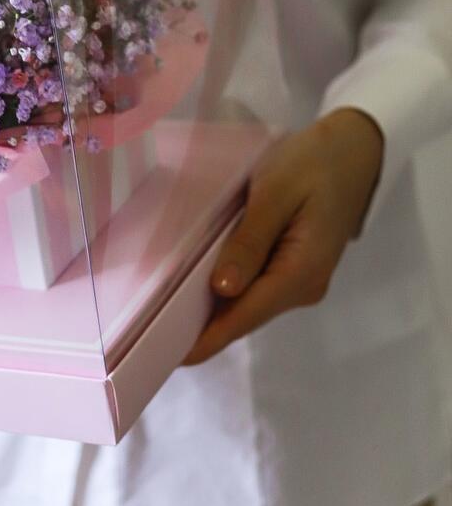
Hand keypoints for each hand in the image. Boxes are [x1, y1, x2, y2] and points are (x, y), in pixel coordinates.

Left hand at [183, 107, 382, 365]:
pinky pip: (257, 286)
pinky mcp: (296, 266)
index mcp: (300, 273)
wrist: (352, 149)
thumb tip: (223, 290)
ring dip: (213, 309)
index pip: (245, 316)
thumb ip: (249, 242)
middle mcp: (303, 287)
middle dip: (203, 326)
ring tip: (164, 314)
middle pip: (245, 314)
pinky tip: (196, 286)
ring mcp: (301, 279)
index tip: (170, 356)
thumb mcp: (274, 195)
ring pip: (250, 302)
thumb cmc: (310, 165)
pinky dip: (228, 290)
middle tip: (152, 333)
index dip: (207, 338)